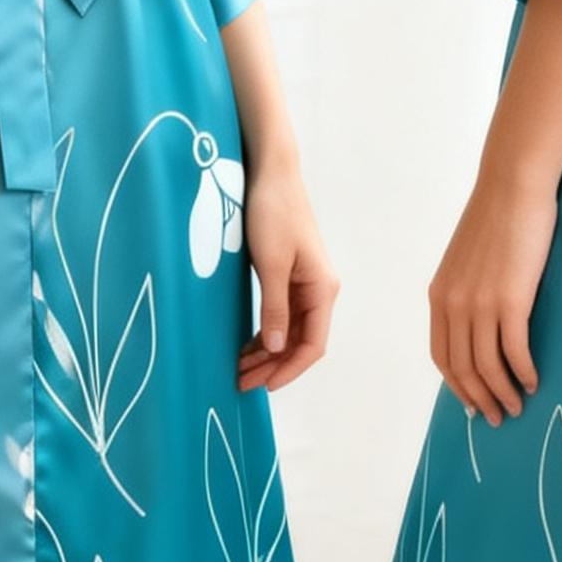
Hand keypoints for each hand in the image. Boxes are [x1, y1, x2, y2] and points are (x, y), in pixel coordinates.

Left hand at [236, 157, 339, 393]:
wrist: (272, 174)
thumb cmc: (273, 213)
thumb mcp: (270, 263)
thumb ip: (275, 307)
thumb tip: (276, 349)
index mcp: (322, 289)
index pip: (312, 345)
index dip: (289, 370)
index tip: (262, 386)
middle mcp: (319, 290)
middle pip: (301, 342)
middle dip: (274, 366)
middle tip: (241, 382)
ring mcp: (305, 283)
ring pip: (290, 331)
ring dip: (268, 352)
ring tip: (240, 369)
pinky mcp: (290, 275)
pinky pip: (282, 314)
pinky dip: (266, 333)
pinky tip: (247, 344)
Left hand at [428, 160, 558, 425]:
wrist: (512, 185)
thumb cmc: (496, 217)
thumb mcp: (467, 260)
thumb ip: (467, 291)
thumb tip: (480, 322)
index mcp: (439, 295)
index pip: (442, 356)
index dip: (457, 386)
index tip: (474, 403)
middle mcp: (453, 304)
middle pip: (462, 369)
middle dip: (480, 399)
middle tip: (499, 418)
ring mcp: (481, 304)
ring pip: (487, 366)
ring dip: (502, 393)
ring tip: (518, 406)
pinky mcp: (511, 300)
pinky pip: (515, 351)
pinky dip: (523, 373)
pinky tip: (533, 381)